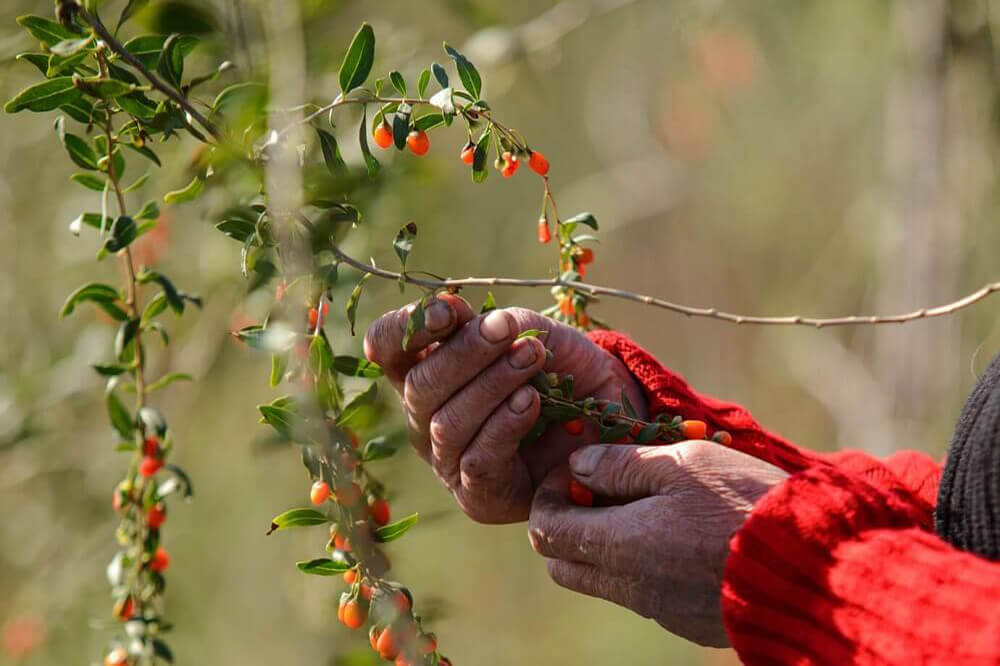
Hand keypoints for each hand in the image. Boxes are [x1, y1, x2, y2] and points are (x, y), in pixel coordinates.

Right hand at [363, 295, 645, 523]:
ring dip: (491, 385)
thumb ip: (498, 324)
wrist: (607, 420)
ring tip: (531, 357)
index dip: (405, 328)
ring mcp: (446, 461)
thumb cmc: (559, 370)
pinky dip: (504, 425)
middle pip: (418, 386)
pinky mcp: (477, 495)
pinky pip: (477, 459)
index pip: (389, 347)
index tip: (450, 311)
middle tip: (505, 329)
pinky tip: (530, 400)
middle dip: (464, 353)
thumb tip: (468, 316)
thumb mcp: (532, 333)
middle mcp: (425, 418)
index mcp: (425, 371)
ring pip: (447, 423)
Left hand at [528, 440, 787, 646]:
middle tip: (604, 486)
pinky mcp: (685, 620)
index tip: (578, 467)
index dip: (551, 492)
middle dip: (568, 521)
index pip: (545, 530)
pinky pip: (640, 593)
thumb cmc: (745, 504)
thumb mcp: (684, 463)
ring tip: (647, 503)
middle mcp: (629, 587)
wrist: (813, 569)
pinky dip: (639, 562)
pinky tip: (678, 532)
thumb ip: (621, 465)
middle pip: (563, 562)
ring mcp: (658, 608)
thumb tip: (578, 465)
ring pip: (602, 579)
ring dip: (604, 542)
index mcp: (619, 545)